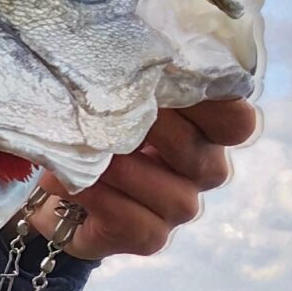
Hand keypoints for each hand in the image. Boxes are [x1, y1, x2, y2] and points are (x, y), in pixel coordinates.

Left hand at [31, 98, 258, 259]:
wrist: (55, 188)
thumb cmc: (92, 131)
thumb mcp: (113, 97)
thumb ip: (133, 77)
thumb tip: (127, 52)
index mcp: (204, 132)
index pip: (237, 123)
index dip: (215, 105)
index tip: (171, 81)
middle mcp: (201, 172)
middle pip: (205, 158)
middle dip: (161, 133)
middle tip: (120, 112)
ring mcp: (178, 208)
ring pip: (178, 199)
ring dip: (129, 172)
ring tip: (92, 153)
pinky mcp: (149, 237)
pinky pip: (138, 223)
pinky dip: (105, 200)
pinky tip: (78, 184)